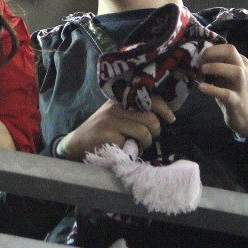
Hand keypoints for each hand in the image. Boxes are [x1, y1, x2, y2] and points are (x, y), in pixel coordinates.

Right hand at [56, 97, 174, 160]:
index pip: (148, 97)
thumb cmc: (100, 132)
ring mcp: (110, 120)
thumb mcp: (115, 116)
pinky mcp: (107, 134)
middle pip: (150, 118)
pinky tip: (125, 149)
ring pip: (143, 131)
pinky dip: (132, 150)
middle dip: (155, 131)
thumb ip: (132, 112)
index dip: (164, 108)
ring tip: (138, 145)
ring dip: (146, 143)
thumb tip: (159, 115)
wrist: (76, 144)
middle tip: (150, 137)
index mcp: (119, 100)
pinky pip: (131, 143)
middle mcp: (115, 106)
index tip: (171, 118)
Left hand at [197, 43, 247, 136]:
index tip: (199, 56)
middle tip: (200, 60)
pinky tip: (202, 87)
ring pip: (236, 71)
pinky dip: (213, 89)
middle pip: (232, 51)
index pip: (227, 48)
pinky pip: (226, 94)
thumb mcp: (226, 76)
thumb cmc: (233, 92)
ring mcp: (242, 87)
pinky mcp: (237, 101)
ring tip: (202, 70)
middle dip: (213, 52)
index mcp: (240, 63)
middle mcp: (243, 71)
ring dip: (216, 67)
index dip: (211, 49)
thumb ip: (216, 65)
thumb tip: (196, 58)